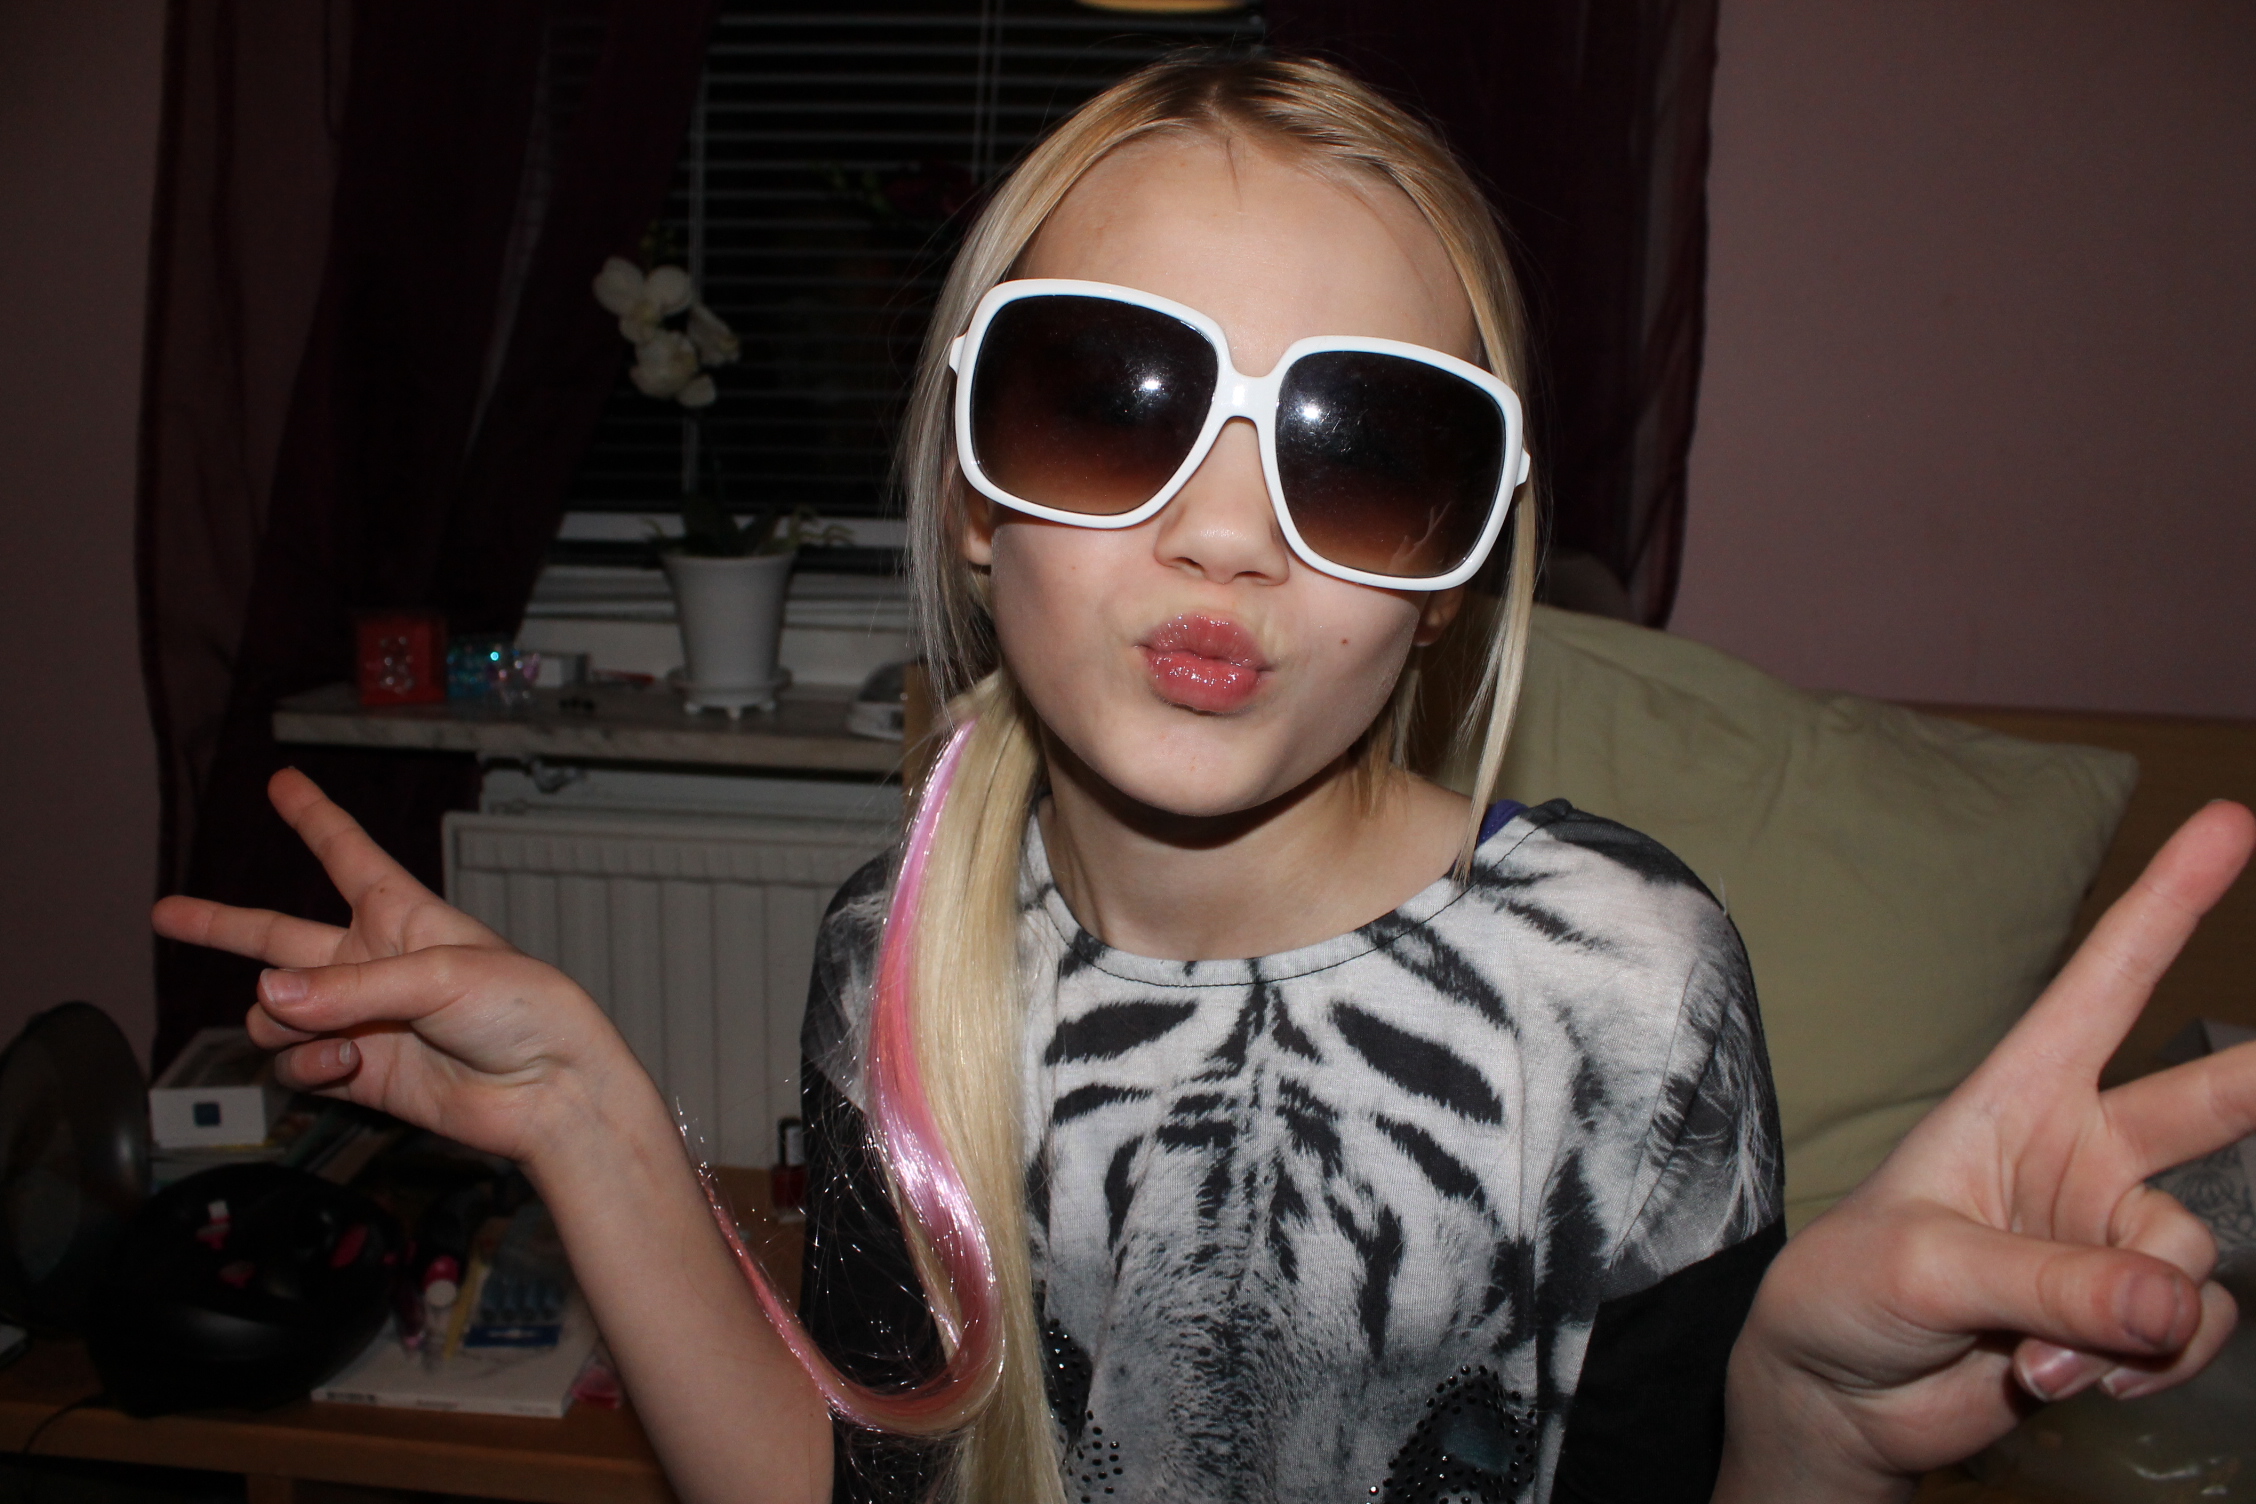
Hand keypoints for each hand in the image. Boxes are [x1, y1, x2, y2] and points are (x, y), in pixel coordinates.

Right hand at [152, 768, 639, 1167]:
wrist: (549, 1089)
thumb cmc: (524, 1010)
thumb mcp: (442, 974)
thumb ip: (348, 987)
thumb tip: (264, 998)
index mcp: (403, 915)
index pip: (346, 854)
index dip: (314, 817)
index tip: (283, 780)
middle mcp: (372, 963)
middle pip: (276, 936)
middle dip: (219, 924)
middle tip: (164, 912)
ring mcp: (359, 1020)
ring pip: (275, 1012)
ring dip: (284, 1022)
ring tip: (340, 1035)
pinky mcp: (357, 1072)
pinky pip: (294, 1063)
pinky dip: (305, 1064)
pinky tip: (346, 1062)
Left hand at [1719, 799, 2255, 1501]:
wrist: (1838, 1398)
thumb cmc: (1849, 1294)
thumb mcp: (1926, 1266)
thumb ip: (2053, 1283)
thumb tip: (2176, 1305)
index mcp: (2016, 1094)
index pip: (2105, 983)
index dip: (2168, 905)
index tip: (2229, 823)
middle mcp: (2078, 1151)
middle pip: (2209, 1101)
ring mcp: (2108, 1235)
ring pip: (2191, 1251)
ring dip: (2135, 1314)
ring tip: (2043, 1354)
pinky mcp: (2128, 1318)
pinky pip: (2188, 1328)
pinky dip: (2148, 1362)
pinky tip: (2076, 1382)